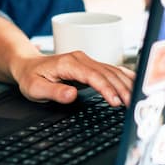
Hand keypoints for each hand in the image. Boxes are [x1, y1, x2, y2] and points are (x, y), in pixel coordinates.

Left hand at [9, 50, 134, 106]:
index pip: (93, 75)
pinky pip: (111, 70)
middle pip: (107, 73)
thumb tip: (72, 95)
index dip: (107, 89)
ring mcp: (87, 60)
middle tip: (133, 106)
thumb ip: (54, 91)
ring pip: (112, 71)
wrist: (27, 65)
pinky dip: (124, 78)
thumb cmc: (31, 77)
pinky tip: (134, 84)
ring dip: (126, 84)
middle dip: (122, 89)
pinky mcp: (91, 65)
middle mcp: (80, 58)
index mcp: (68, 63)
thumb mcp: (35, 88)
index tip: (116, 102)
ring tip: (136, 100)